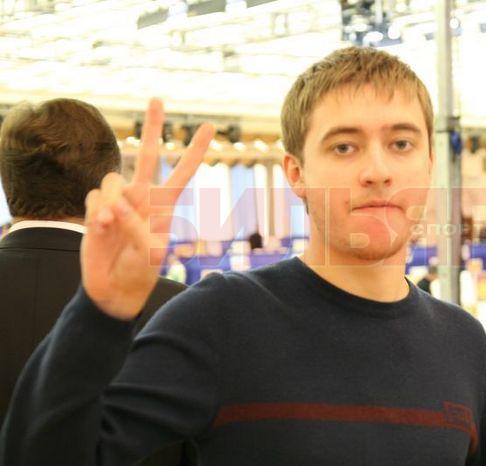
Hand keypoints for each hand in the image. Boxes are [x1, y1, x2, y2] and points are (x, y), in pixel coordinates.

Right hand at [81, 98, 213, 319]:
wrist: (114, 288)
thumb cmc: (139, 271)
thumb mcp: (148, 253)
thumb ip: (135, 227)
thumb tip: (115, 204)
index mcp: (163, 205)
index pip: (182, 173)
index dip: (194, 151)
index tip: (209, 127)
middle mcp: (141, 197)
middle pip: (146, 155)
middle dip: (152, 127)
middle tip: (158, 98)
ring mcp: (118, 201)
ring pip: (112, 181)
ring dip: (112, 203)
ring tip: (113, 228)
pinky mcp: (96, 208)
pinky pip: (93, 199)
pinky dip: (96, 215)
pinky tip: (101, 231)